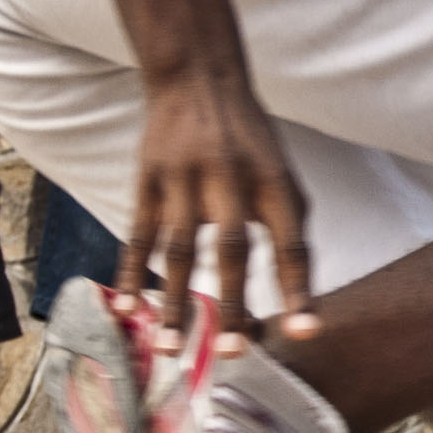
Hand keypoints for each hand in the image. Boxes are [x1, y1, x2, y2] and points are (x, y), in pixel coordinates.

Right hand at [126, 60, 317, 347]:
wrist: (197, 80)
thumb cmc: (249, 142)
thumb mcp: (282, 174)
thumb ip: (288, 229)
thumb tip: (294, 300)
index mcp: (275, 181)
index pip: (292, 242)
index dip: (300, 289)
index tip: (306, 332)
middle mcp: (231, 179)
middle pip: (233, 248)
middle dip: (233, 303)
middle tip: (232, 352)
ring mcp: (185, 178)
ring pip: (179, 249)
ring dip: (176, 302)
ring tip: (171, 349)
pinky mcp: (148, 180)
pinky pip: (139, 235)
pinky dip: (132, 274)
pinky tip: (127, 310)